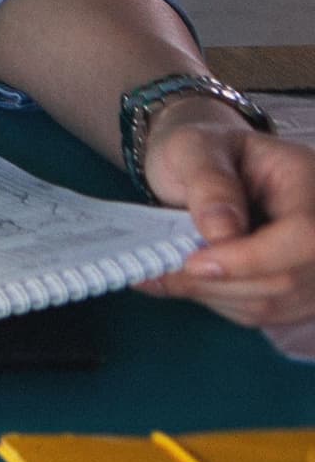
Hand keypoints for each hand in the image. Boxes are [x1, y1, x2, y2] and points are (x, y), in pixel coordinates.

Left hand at [135, 113, 314, 332]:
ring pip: (274, 304)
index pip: (304, 235)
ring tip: (166, 272)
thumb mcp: (195, 147)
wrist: (207, 165)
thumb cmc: (203, 152)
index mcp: (307, 182)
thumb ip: (209, 182)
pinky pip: (265, 314)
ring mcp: (314, 266)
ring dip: (214, 294)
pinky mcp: (299, 292)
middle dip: (219, 281)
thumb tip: (219, 233)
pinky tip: (190, 280)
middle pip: (288, 278)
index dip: (252, 258)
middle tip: (163, 269)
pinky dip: (221, 302)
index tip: (195, 262)